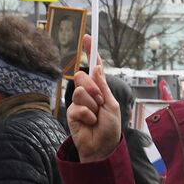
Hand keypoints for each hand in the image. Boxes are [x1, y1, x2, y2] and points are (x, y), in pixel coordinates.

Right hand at [66, 37, 121, 162]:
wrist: (102, 147)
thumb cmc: (110, 127)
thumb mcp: (111, 104)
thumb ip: (102, 86)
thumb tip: (96, 67)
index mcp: (100, 88)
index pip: (94, 66)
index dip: (90, 51)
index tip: (88, 37)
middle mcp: (88, 92)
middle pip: (82, 76)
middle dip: (93, 89)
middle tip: (100, 102)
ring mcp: (79, 102)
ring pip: (79, 91)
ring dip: (92, 104)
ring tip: (96, 116)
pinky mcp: (72, 113)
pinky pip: (77, 107)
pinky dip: (87, 116)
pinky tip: (90, 123)